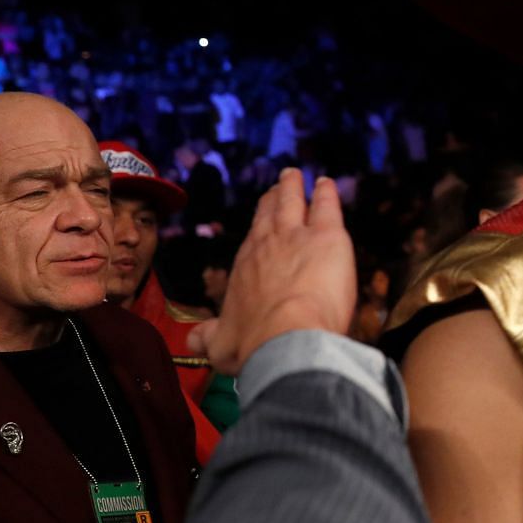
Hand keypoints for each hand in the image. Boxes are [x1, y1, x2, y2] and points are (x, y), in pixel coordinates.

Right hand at [187, 169, 355, 374]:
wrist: (284, 341)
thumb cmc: (254, 346)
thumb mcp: (221, 345)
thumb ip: (209, 339)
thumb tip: (195, 341)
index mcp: (245, 271)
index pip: (252, 244)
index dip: (259, 231)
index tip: (261, 222)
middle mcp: (265, 246)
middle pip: (268, 216)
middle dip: (272, 201)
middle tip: (276, 188)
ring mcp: (295, 236)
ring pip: (292, 202)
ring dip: (292, 187)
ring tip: (293, 175)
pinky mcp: (327, 236)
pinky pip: (326, 206)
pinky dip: (326, 193)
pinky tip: (326, 184)